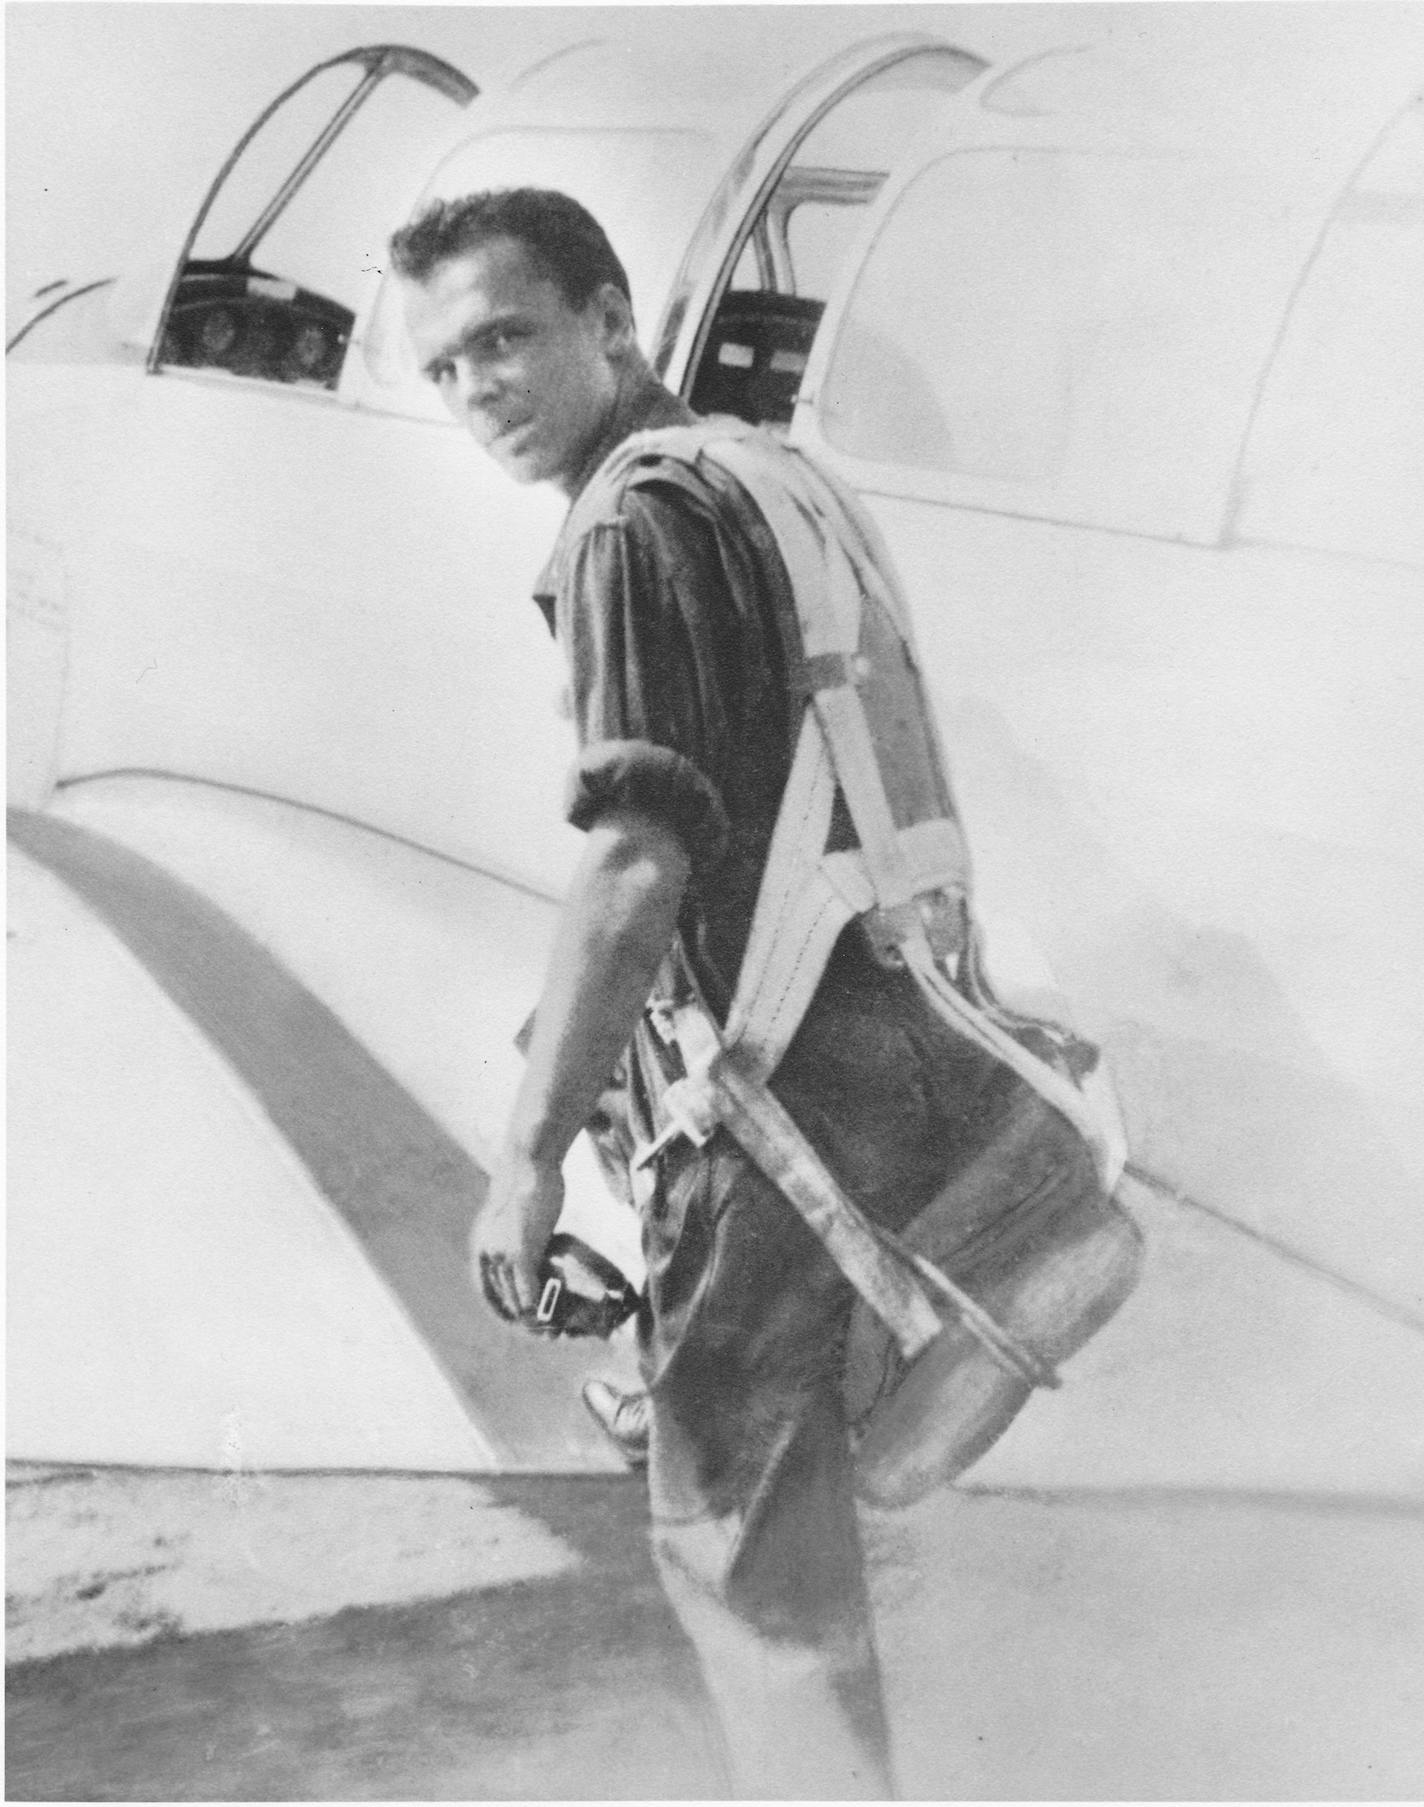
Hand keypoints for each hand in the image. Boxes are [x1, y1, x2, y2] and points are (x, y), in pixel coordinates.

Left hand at [471, 1145, 564, 1328]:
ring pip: (513, 1294)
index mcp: (480, 1244)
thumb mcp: (511, 1214)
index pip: (484, 1286)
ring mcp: (503, 1254)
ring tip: (541, 1323)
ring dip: (526, 1312)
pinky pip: (528, 1287)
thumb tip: (528, 1244)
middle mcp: (487, 1252)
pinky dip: (535, 1301)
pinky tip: (544, 1308)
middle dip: (514, 1314)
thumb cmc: (526, 1182)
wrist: (528, 1163)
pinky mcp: (522, 1252)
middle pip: (499, 1295)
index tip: (511, 1318)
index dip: (498, 1306)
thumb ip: (511, 1234)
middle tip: (532, 1326)